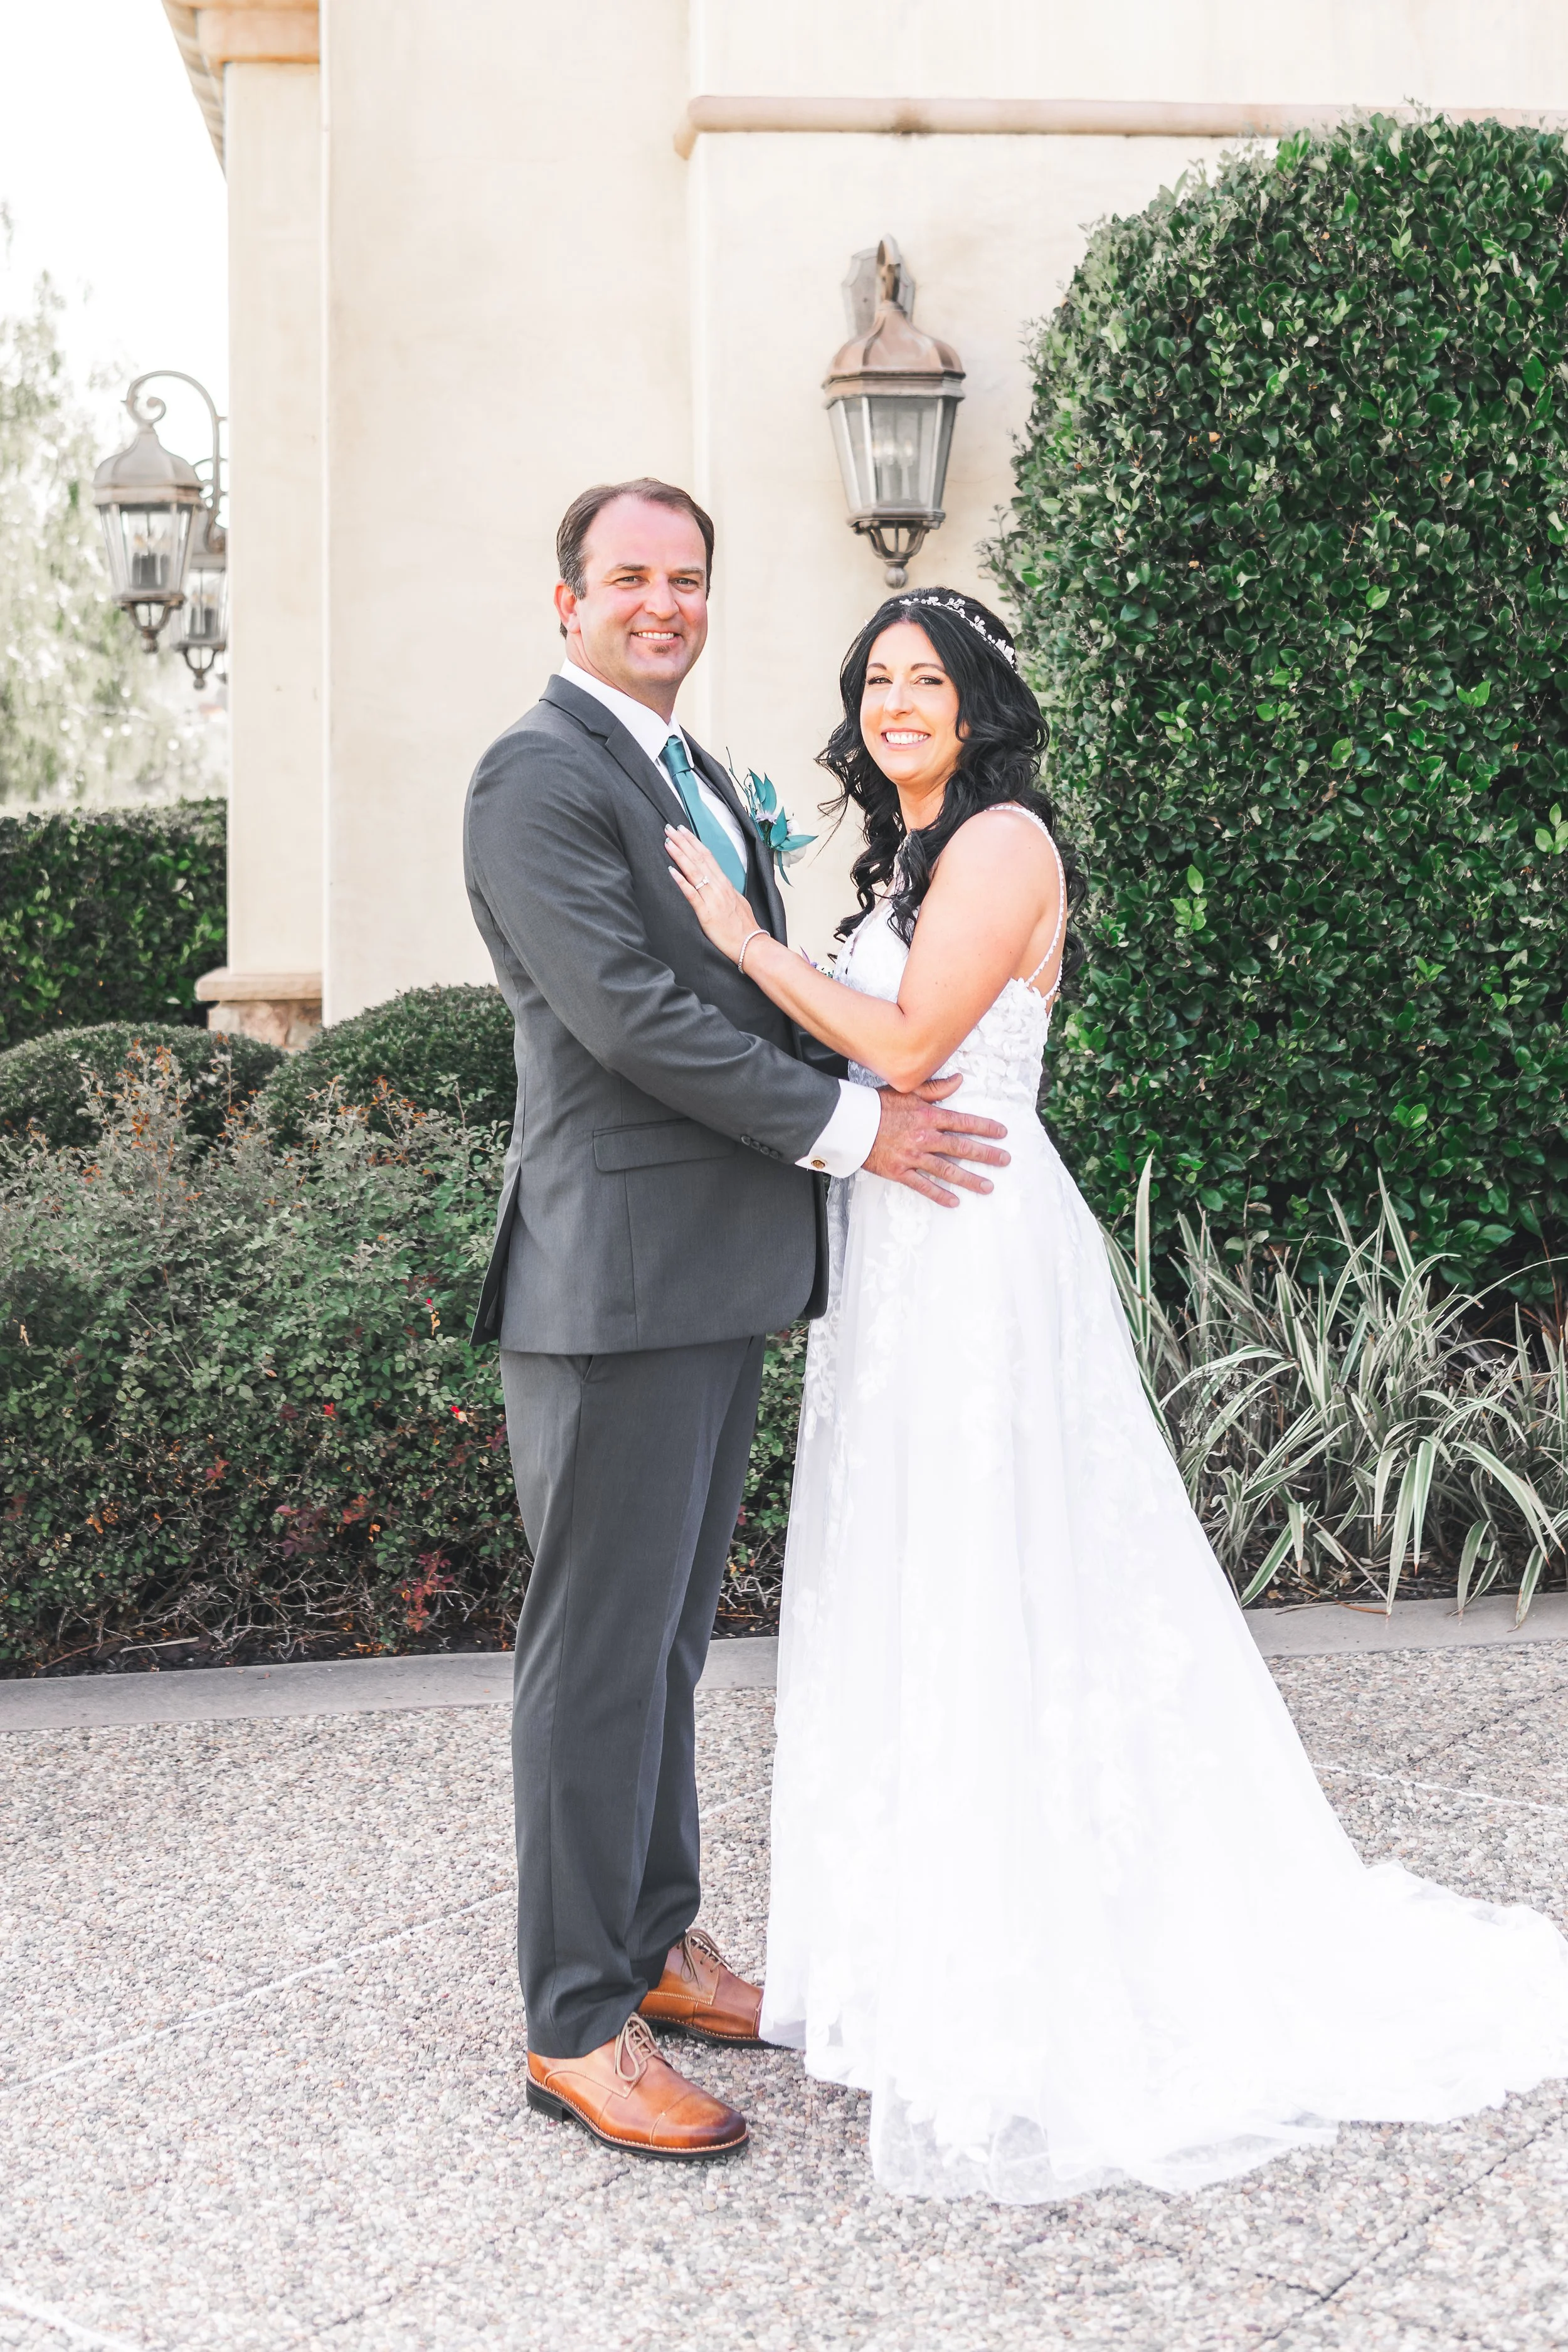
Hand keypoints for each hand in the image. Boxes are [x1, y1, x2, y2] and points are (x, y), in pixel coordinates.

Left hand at [666, 826, 753, 960]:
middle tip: (669, 828)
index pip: (708, 857)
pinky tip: (671, 871)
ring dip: (680, 855)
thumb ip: (725, 891)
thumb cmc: (744, 927)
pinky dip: (681, 881)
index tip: (683, 831)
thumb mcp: (736, 901)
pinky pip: (692, 895)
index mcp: (725, 883)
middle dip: (683, 842)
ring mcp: (713, 899)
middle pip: (699, 859)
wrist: (752, 945)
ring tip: (667, 842)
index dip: (694, 842)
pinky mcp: (706, 913)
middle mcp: (719, 887)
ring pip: (694, 871)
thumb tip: (717, 883)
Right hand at [865, 1079, 1008, 1206]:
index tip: (1002, 1133)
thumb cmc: (877, 1105)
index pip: (964, 1122)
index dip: (985, 1128)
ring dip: (969, 1179)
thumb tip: (959, 1080)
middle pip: (962, 1148)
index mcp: (929, 1116)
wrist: (850, 1123)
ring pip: (947, 1170)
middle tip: (1004, 1160)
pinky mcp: (899, 1171)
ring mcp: (913, 1157)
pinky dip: (939, 1195)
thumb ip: (936, 1088)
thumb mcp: (907, 1090)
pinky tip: (954, 1201)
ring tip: (988, 1186)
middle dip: (987, 1155)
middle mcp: (925, 1138)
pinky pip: (923, 1186)